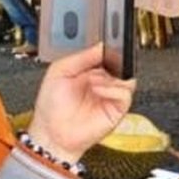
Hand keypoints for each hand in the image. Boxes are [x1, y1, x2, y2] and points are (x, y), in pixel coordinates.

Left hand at [26, 43, 136, 164]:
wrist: (52, 133)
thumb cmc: (51, 108)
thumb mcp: (58, 72)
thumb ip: (80, 56)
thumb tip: (100, 46)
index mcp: (90, 72)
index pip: (107, 55)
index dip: (109, 49)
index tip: (106, 45)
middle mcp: (103, 83)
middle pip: (120, 65)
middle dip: (113, 62)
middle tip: (101, 64)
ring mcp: (110, 96)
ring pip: (126, 78)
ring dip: (109, 78)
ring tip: (93, 83)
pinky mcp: (117, 110)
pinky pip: (125, 94)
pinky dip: (113, 90)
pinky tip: (99, 91)